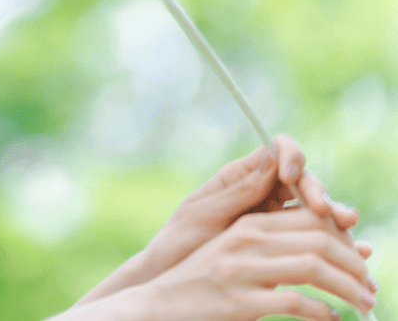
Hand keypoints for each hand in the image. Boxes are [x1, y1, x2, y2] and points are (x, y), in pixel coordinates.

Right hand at [138, 205, 376, 320]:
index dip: (345, 238)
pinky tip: (332, 320)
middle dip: (355, 264)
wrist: (158, 305)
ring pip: (314, 267)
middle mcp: (245, 240)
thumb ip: (270, 245)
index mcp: (247, 224)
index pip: (310, 218)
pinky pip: (295, 302)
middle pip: (318, 239)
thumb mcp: (233, 254)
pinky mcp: (239, 301)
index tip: (362, 261)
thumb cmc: (201, 283)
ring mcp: (241, 270)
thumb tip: (325, 251)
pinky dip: (322, 312)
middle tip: (370, 287)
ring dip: (348, 288)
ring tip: (364, 304)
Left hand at [142, 135, 369, 280]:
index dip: (291, 157)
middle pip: (304, 182)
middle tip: (330, 213)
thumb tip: (271, 158)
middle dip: (321, 194)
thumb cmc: (183, 240)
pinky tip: (358, 250)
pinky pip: (316, 237)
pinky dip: (338, 243)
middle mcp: (264, 191)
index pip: (278, 151)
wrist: (174, 273)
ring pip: (315, 210)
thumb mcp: (205, 212)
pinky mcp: (286, 241)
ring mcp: (278, 216)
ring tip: (349, 229)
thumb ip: (239, 189)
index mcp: (242, 175)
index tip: (290, 176)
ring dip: (336, 218)